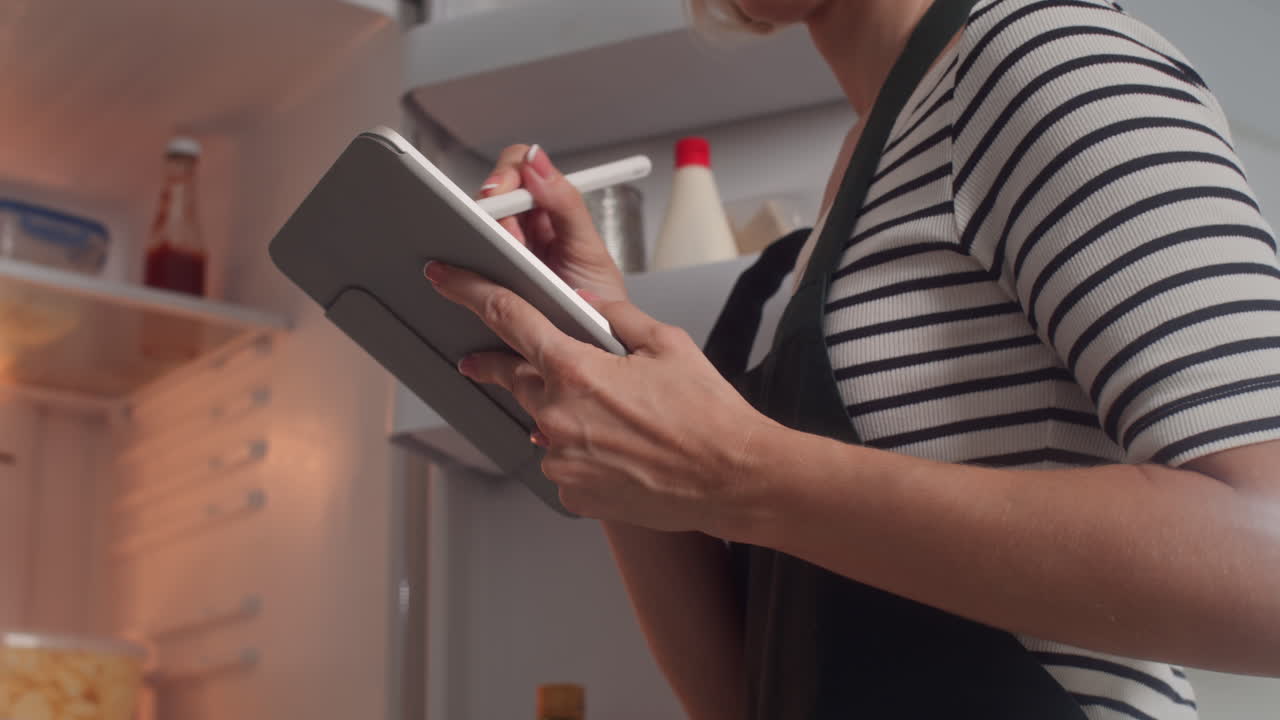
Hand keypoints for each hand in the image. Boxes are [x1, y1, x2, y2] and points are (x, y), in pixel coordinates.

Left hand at [425, 261, 777, 534]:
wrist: (732, 478)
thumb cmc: (707, 416)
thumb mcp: (667, 344)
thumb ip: (614, 315)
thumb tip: (583, 300)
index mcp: (577, 370)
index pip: (509, 319)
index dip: (470, 292)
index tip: (445, 279)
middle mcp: (558, 417)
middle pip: (513, 376)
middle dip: (501, 363)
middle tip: (483, 357)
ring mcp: (562, 461)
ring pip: (538, 423)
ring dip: (554, 411)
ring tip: (602, 413)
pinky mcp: (573, 493)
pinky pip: (559, 462)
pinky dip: (574, 449)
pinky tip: (611, 447)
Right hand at [479, 144, 627, 301]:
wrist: (597, 345)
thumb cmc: (599, 300)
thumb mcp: (588, 250)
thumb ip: (566, 203)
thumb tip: (538, 159)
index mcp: (550, 209)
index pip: (519, 169)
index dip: (504, 176)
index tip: (497, 193)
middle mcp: (525, 226)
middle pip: (490, 198)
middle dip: (490, 214)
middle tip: (503, 240)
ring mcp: (505, 253)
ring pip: (474, 231)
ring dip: (480, 245)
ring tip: (501, 266)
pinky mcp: (489, 282)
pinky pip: (468, 268)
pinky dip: (467, 272)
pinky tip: (479, 279)